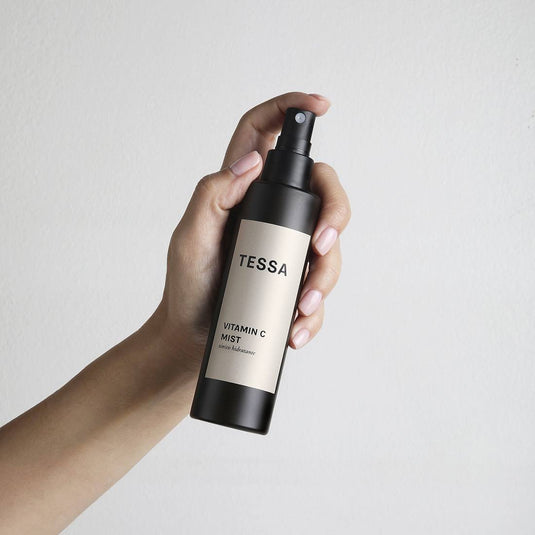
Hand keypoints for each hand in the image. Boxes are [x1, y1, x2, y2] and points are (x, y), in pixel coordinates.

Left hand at [156, 91, 350, 367]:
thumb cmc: (188, 287)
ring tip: (300, 308)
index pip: (265, 134)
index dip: (291, 109)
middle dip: (335, 214)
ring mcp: (286, 245)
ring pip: (329, 242)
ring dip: (325, 275)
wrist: (194, 338)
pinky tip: (296, 328)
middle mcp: (270, 211)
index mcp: (241, 191)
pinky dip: (314, 309)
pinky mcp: (295, 277)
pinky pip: (321, 284)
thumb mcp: (190, 238)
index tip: (321, 106)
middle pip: (321, 188)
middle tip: (321, 246)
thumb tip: (251, 162)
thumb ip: (211, 195)